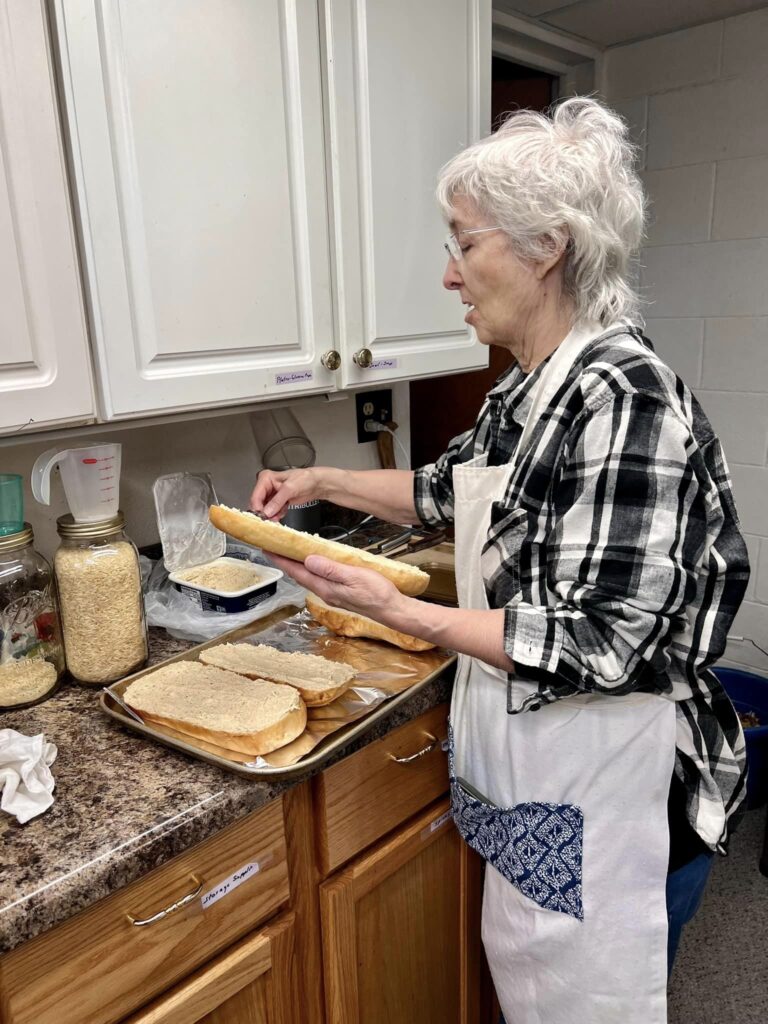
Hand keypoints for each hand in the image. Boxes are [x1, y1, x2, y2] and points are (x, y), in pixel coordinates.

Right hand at [249, 468, 320, 519]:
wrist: (316, 484)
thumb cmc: (305, 479)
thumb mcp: (290, 489)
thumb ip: (277, 501)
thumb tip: (267, 511)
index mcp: (266, 479)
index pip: (256, 496)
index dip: (258, 508)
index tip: (263, 517)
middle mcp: (267, 486)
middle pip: (259, 504)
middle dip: (265, 513)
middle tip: (270, 520)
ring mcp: (272, 495)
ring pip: (265, 510)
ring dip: (271, 515)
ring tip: (278, 517)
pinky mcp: (278, 502)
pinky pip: (273, 512)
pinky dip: (277, 515)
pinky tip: (282, 512)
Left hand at [269, 553, 407, 624]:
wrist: (392, 609)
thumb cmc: (377, 593)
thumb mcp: (354, 577)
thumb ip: (331, 569)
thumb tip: (308, 560)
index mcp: (326, 587)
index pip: (298, 572)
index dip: (281, 560)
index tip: (267, 549)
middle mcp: (325, 591)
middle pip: (299, 575)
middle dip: (284, 561)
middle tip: (272, 547)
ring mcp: (332, 593)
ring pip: (308, 576)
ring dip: (296, 565)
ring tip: (287, 552)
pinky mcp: (339, 592)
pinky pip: (318, 578)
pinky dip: (310, 568)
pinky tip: (312, 563)